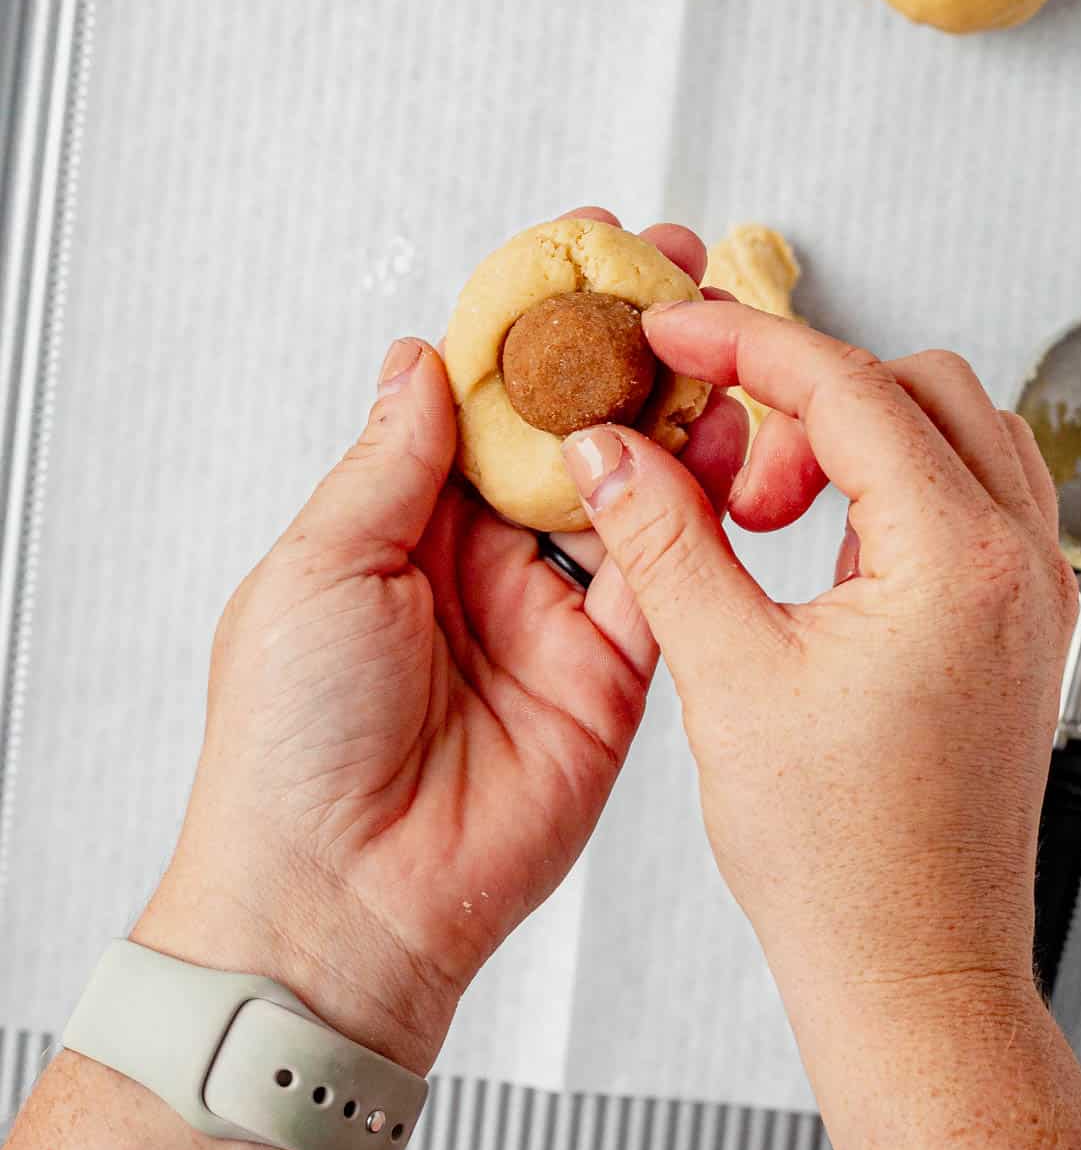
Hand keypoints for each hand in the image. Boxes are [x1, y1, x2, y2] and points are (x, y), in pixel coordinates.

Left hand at [136, 215, 746, 1072]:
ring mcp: (552, 617)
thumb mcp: (318, 567)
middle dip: (621, 352)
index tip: (580, 250)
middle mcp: (481, 563)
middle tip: (676, 274)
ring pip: (628, 491)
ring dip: (670, 414)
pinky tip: (720, 442)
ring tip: (715, 339)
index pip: (477, 399)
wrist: (343, 899)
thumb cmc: (291, 742)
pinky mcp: (614, 677)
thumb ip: (389, 460)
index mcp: (397, 527)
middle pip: (567, 432)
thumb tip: (418, 356)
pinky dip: (696, 510)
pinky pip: (665, 577)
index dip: (529, 324)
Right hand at [561, 301, 1077, 1031]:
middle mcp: (1017, 563)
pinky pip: (968, 499)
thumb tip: (612, 451)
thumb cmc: (846, 864)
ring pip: (952, 434)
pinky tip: (820, 555)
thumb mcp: (728, 677)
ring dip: (853, 440)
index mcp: (956, 558)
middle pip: (914, 388)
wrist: (913, 972)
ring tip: (766, 512)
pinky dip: (892, 489)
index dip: (743, 342)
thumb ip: (665, 541)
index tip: (675, 330)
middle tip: (719, 459)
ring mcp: (1030, 595)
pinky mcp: (1017, 628)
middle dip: (802, 399)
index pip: (847, 386)